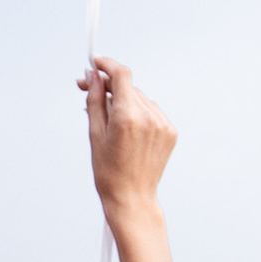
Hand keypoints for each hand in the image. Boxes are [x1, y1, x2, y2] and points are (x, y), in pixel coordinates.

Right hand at [78, 57, 176, 217]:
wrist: (131, 197)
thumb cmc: (108, 171)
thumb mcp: (95, 133)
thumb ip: (95, 100)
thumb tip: (93, 75)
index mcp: (128, 118)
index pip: (121, 74)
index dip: (107, 64)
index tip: (96, 63)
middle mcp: (149, 117)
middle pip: (128, 87)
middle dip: (110, 86)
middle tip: (90, 90)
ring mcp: (163, 124)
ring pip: (139, 98)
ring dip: (124, 101)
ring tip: (110, 120)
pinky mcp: (170, 132)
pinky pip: (151, 111)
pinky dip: (139, 113)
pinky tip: (128, 130)